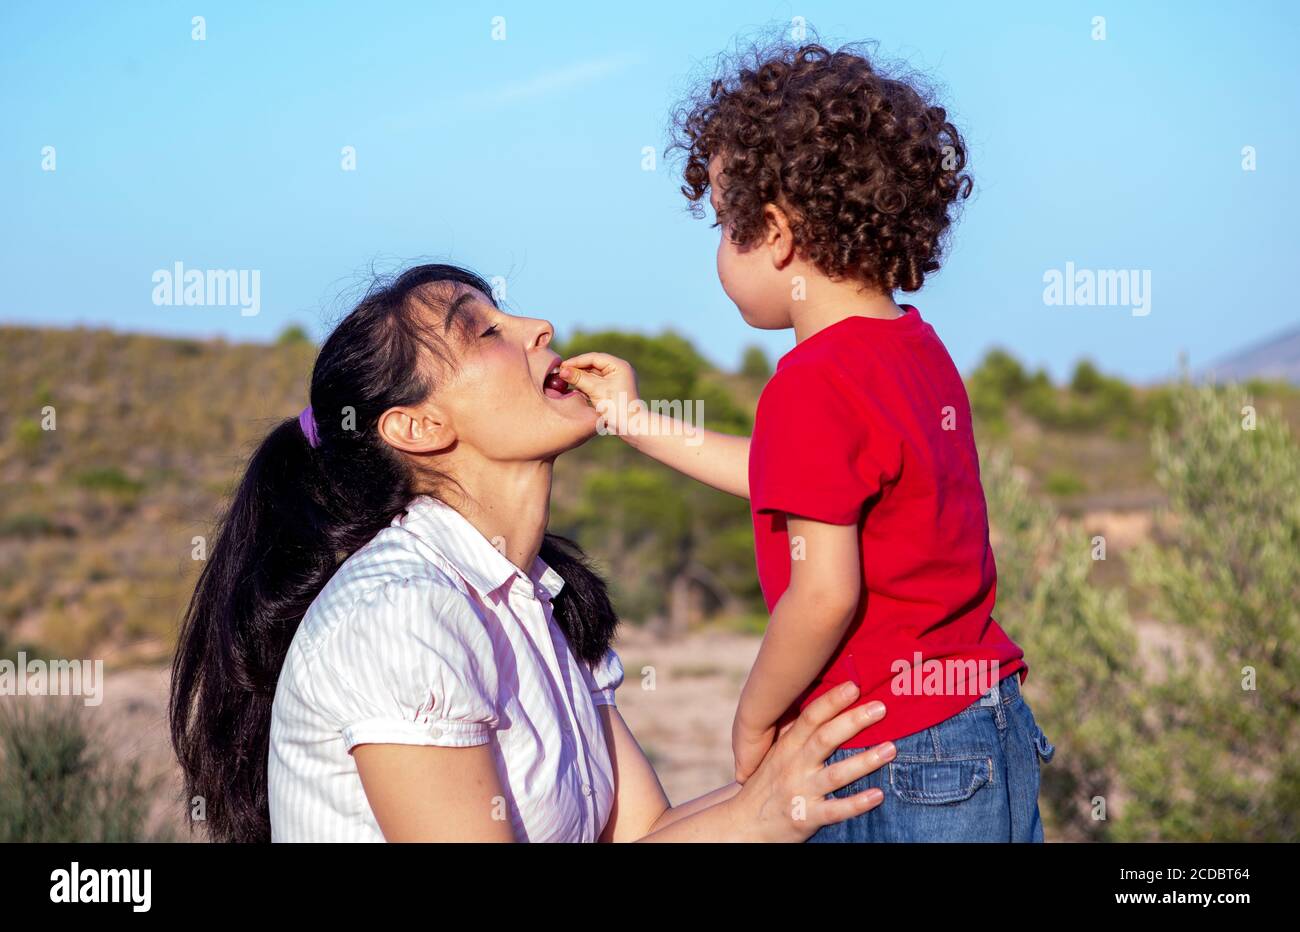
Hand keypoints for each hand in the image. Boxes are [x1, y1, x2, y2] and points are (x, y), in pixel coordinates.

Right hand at [557, 352, 643, 435]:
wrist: (630, 426)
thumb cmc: (616, 407)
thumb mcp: (595, 390)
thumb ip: (578, 378)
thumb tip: (562, 370)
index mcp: (619, 366)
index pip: (594, 358)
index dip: (577, 361)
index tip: (562, 366)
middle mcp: (618, 370)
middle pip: (593, 365)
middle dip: (577, 369)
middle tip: (561, 373)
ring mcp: (615, 380)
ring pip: (593, 375)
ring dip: (580, 377)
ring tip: (565, 380)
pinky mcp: (612, 390)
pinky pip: (596, 383)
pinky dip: (585, 385)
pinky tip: (574, 388)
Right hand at [727, 683, 894, 842]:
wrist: (743, 826)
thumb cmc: (767, 785)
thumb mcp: (775, 755)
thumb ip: (797, 734)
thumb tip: (823, 705)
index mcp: (787, 747)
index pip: (810, 718)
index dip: (832, 701)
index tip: (854, 685)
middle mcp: (793, 766)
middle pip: (825, 738)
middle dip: (853, 721)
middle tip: (881, 707)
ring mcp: (800, 791)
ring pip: (835, 774)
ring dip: (864, 761)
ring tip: (891, 749)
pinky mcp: (806, 818)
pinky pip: (835, 810)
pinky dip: (857, 803)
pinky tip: (878, 795)